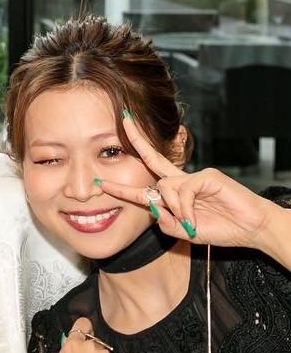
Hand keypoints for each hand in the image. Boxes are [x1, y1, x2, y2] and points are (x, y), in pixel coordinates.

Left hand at [99, 114, 274, 247]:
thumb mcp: (185, 231)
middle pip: (153, 161)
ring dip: (173, 208)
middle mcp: (182, 181)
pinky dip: (184, 207)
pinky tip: (193, 219)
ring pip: (165, 186)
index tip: (102, 182)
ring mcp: (195, 176)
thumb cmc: (220, 229)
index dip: (123, 186)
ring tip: (188, 223)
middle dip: (136, 141)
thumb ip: (166, 222)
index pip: (145, 186)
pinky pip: (183, 190)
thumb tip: (151, 207)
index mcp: (175, 194)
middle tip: (123, 121)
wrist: (250, 229)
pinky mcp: (207, 175)